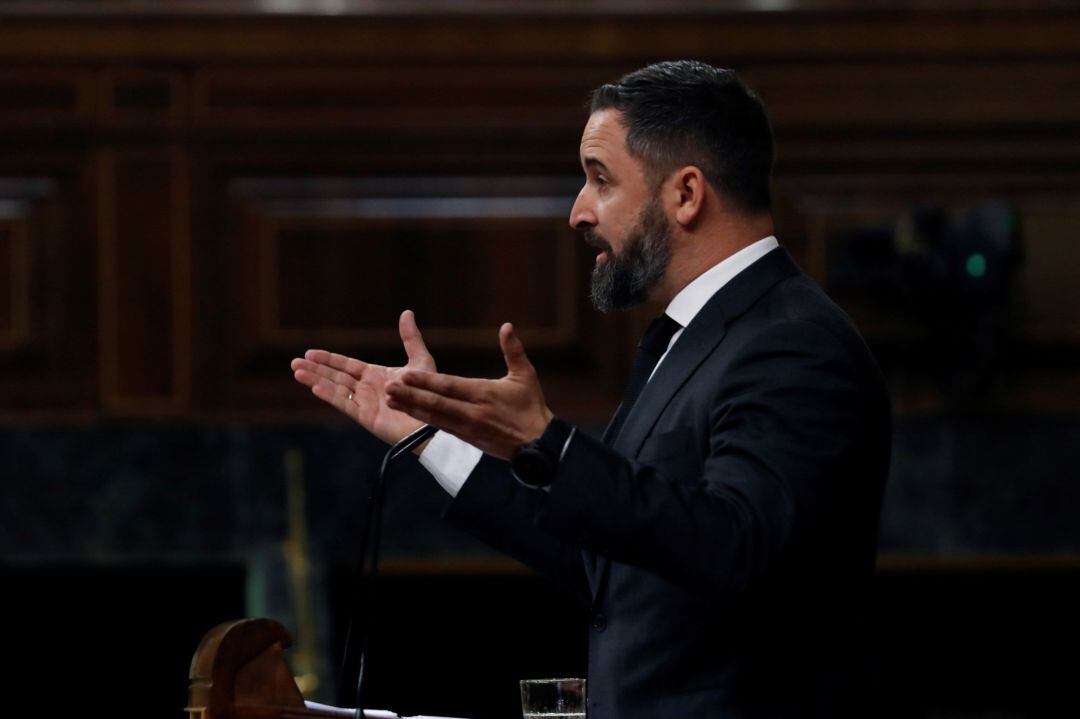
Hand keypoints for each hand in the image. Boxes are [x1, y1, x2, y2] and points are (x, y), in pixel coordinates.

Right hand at [290, 310, 434, 444]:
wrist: (433, 419)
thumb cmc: (429, 392)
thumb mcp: (420, 360)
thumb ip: (410, 338)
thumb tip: (406, 312)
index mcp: (376, 376)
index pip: (346, 365)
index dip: (328, 359)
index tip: (310, 352)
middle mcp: (367, 389)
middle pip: (335, 376)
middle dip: (315, 369)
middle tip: (294, 362)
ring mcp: (365, 403)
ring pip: (335, 389)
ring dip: (316, 380)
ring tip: (297, 371)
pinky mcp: (366, 417)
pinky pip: (345, 404)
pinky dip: (330, 396)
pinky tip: (315, 388)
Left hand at [384, 322, 553, 459]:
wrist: (537, 446)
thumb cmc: (531, 407)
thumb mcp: (526, 376)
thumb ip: (514, 350)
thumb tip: (507, 326)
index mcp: (484, 394)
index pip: (450, 386)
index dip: (427, 381)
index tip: (406, 374)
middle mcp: (472, 412)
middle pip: (436, 403)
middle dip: (411, 395)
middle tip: (388, 387)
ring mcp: (466, 427)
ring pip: (434, 416)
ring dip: (411, 408)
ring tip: (389, 400)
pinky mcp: (465, 438)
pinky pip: (440, 427)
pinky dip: (422, 419)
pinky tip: (408, 413)